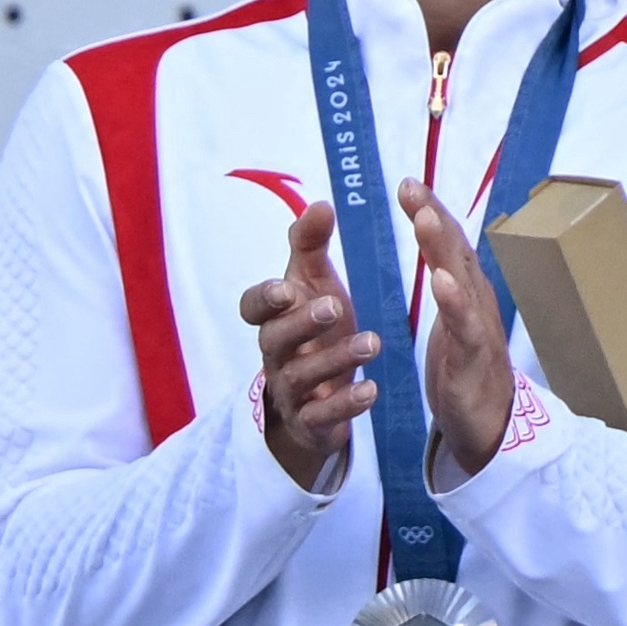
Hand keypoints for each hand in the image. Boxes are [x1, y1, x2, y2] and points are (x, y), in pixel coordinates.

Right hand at [241, 204, 379, 495]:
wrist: (312, 400)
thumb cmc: (314, 331)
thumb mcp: (312, 286)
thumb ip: (311, 246)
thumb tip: (319, 202)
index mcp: (276, 319)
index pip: (253, 309)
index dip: (265, 298)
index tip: (286, 286)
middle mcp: (279, 355)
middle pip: (276, 340)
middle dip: (302, 323)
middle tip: (335, 306)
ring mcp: (292, 392)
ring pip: (303, 377)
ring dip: (336, 360)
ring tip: (373, 342)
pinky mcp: (312, 422)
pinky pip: (322, 417)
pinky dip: (345, 405)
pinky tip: (371, 390)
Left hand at [405, 186, 517, 488]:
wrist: (490, 425)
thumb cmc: (465, 372)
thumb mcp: (451, 324)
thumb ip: (448, 291)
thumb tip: (440, 256)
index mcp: (464, 291)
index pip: (446, 244)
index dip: (429, 212)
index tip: (406, 184)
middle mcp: (475, 299)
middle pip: (454, 249)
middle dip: (432, 215)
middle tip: (410, 186)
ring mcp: (477, 325)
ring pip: (459, 277)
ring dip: (442, 247)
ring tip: (423, 218)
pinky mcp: (474, 357)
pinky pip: (463, 324)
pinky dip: (453, 300)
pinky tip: (439, 280)